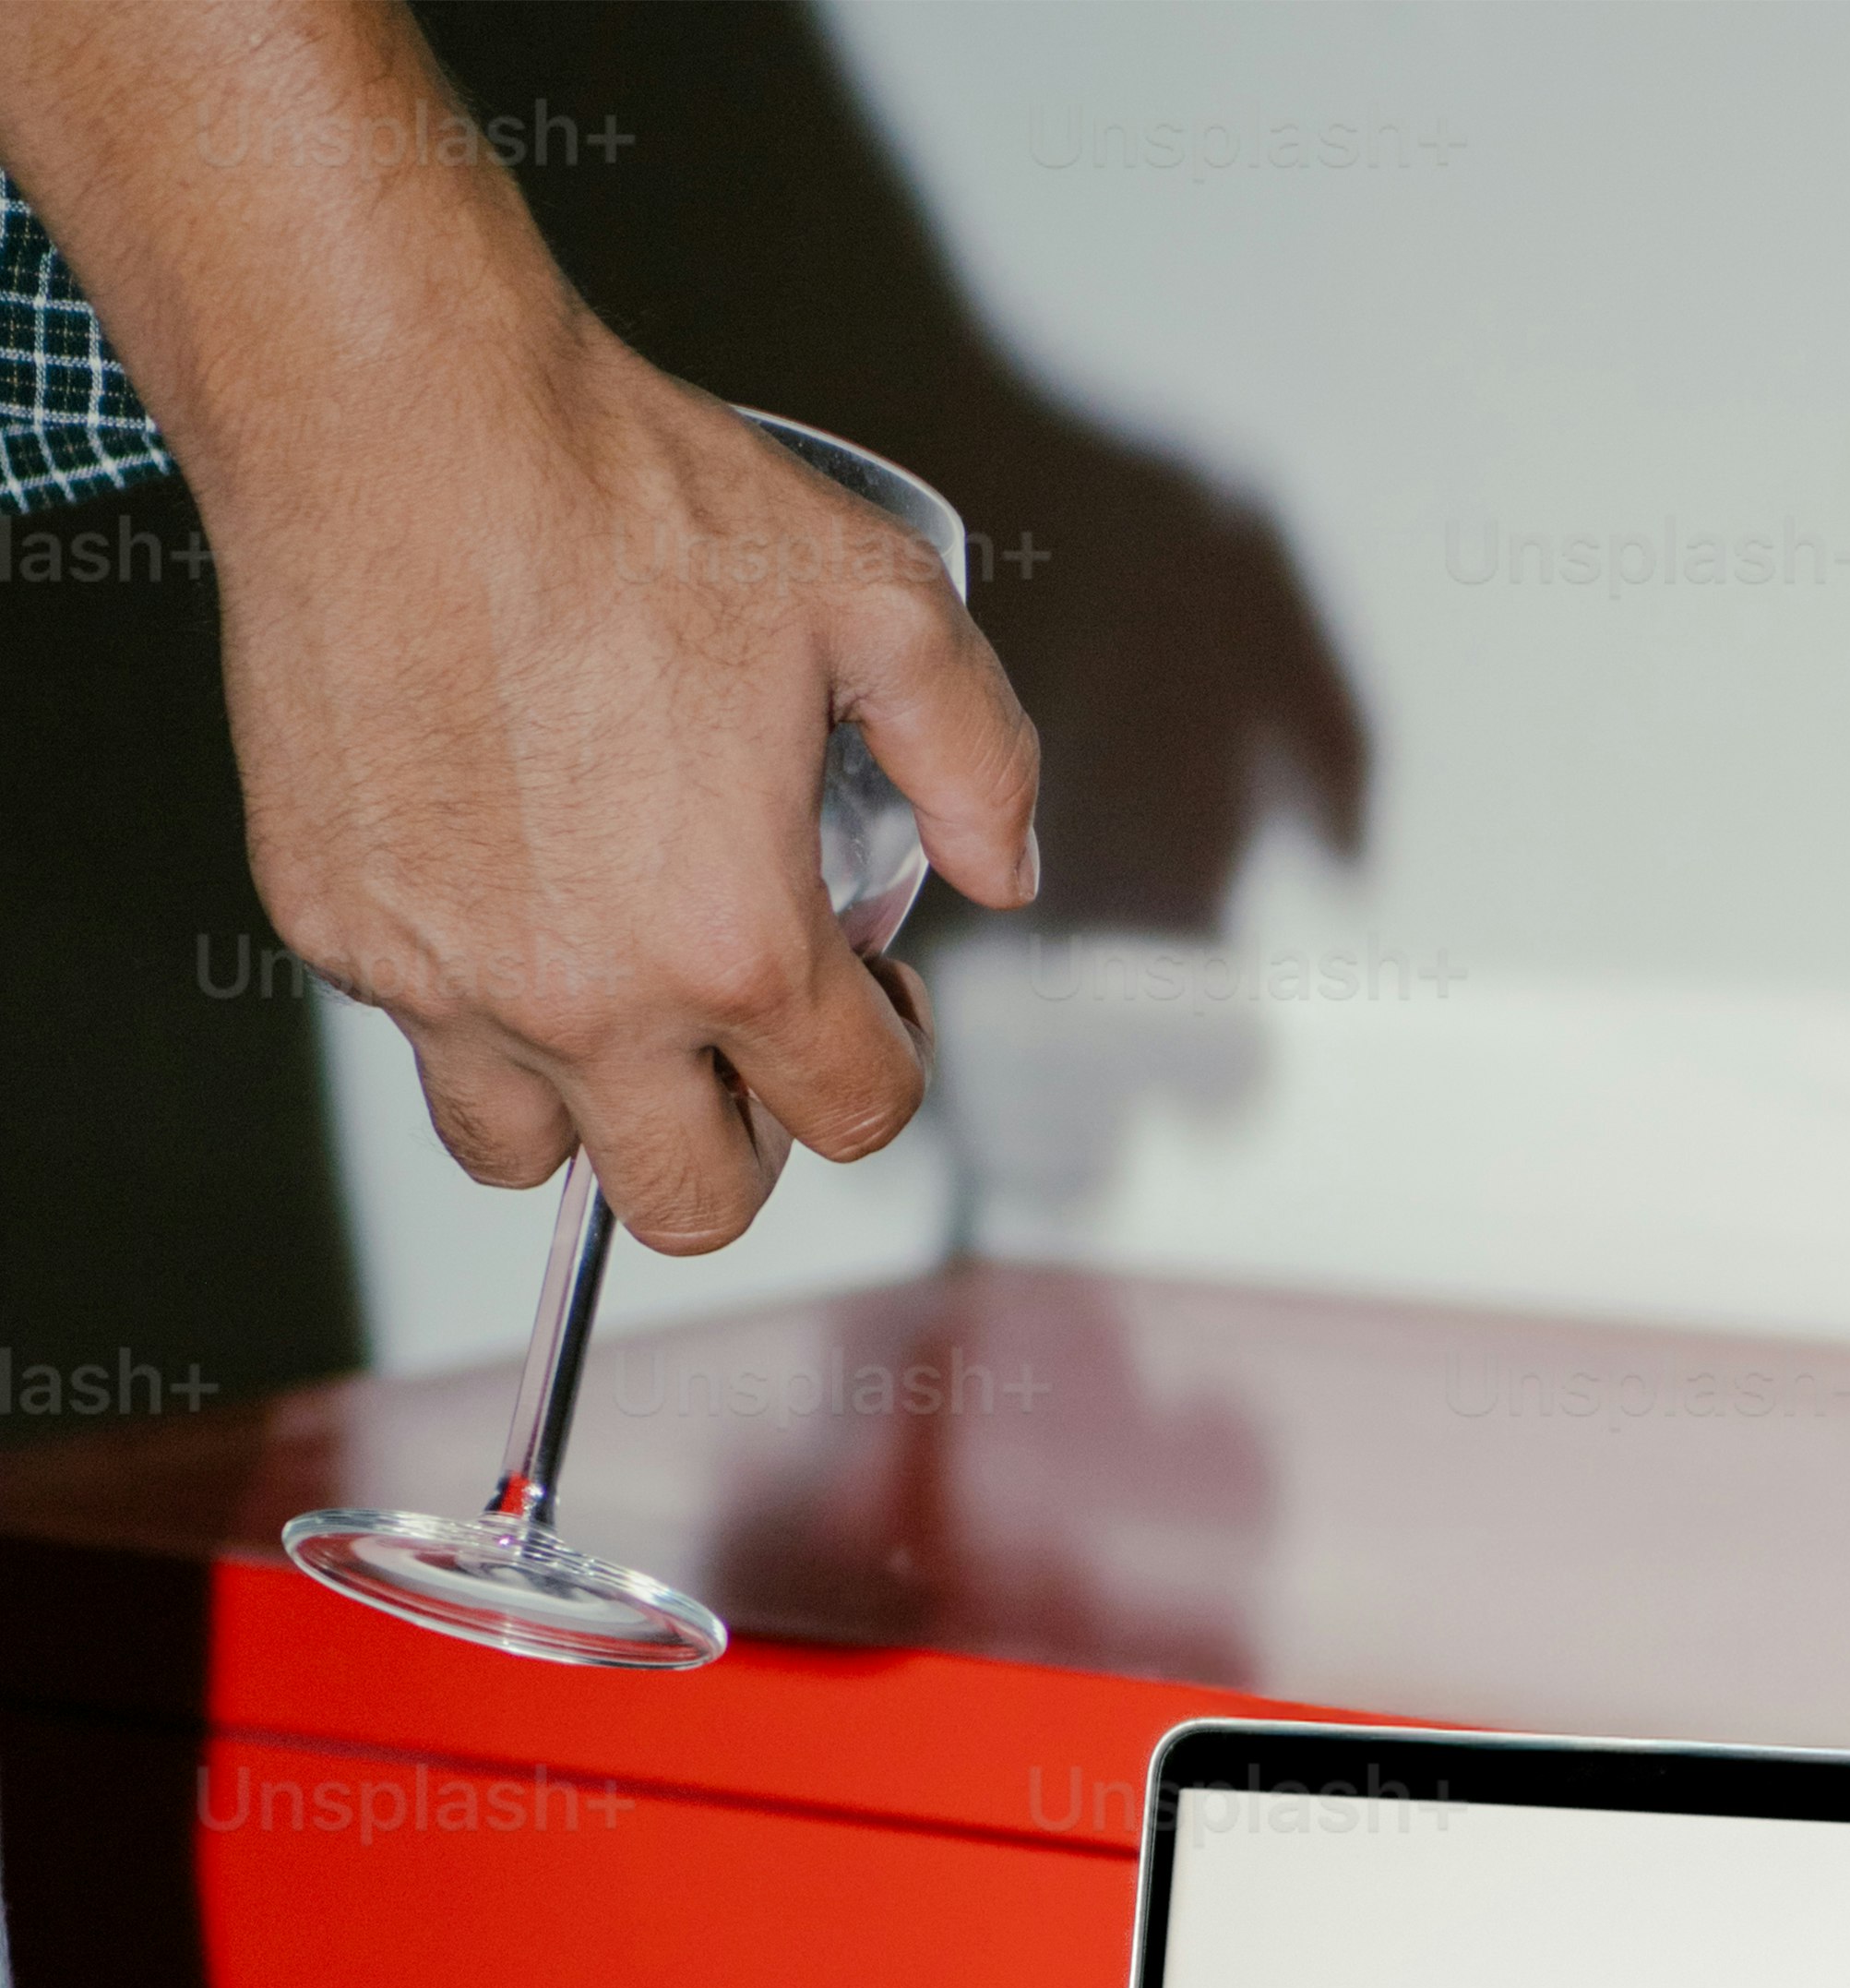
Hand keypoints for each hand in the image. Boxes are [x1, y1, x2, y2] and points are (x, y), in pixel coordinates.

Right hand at [214, 314, 1039, 1247]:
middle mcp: (586, 1001)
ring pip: (525, 1159)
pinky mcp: (335, 927)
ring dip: (584, 1111)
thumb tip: (1006, 868)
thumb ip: (976, 756)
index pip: (854, 1119)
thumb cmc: (617, 489)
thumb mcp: (876, 598)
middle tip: (743, 1035)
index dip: (886, 1062)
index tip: (867, 1001)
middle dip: (741, 1138)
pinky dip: (467, 993)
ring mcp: (445, 981)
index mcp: (734, 949)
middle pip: (690, 1204)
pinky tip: (503, 879)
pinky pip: (416, 1031)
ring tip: (612, 993)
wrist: (398, 412)